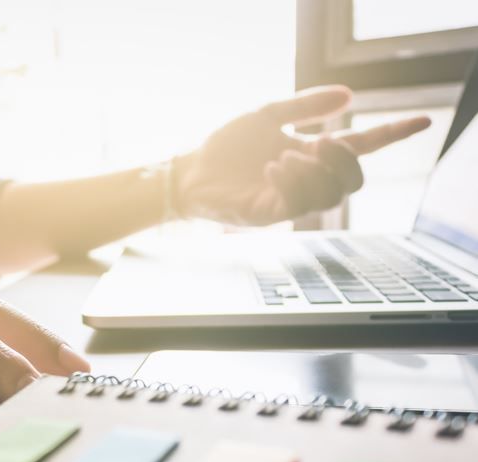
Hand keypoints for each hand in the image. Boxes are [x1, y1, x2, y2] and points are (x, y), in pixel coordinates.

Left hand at [175, 86, 430, 225]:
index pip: (360, 147)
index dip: (391, 134)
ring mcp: (288, 201)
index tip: (422, 119)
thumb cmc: (225, 147)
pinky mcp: (267, 216)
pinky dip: (291, 182)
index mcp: (310, 154)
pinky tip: (273, 168)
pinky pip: (297, 205)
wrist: (189, 169)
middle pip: (352, 181)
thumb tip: (349, 96)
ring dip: (313, 171)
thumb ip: (305, 106)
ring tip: (284, 157)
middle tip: (319, 142)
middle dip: (344, 161)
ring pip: (328, 196)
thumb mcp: (267, 115)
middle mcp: (305, 181)